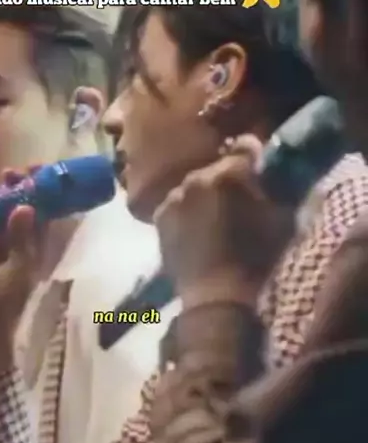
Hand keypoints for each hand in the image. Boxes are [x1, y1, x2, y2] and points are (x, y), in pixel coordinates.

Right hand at [0, 170, 40, 386]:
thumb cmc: (8, 303)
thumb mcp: (20, 271)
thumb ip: (22, 239)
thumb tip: (25, 206)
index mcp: (33, 250)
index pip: (39, 216)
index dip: (38, 194)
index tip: (35, 173)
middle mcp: (12, 245)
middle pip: (11, 211)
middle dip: (8, 190)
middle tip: (6, 172)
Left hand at [154, 135, 293, 307]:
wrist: (217, 296)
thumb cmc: (256, 259)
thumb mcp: (281, 220)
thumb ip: (278, 188)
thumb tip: (276, 172)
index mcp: (231, 172)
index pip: (246, 146)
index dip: (256, 158)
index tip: (260, 170)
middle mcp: (198, 177)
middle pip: (217, 168)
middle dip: (228, 180)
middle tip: (237, 202)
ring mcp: (174, 197)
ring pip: (195, 187)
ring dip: (205, 196)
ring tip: (214, 220)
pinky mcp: (160, 217)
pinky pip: (176, 205)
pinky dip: (186, 213)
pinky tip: (195, 231)